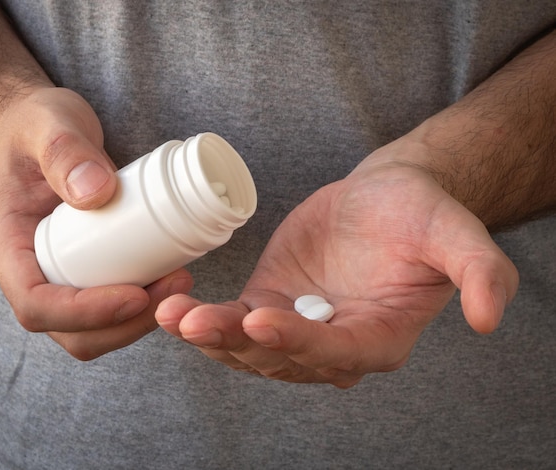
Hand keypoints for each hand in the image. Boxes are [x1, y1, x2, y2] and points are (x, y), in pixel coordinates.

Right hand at [0, 87, 192, 359]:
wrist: (40, 126)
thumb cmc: (35, 124)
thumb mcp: (46, 124)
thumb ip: (64, 151)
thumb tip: (95, 193)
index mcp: (9, 244)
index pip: (35, 304)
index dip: (84, 312)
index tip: (135, 294)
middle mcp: (32, 269)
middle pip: (71, 330)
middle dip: (124, 323)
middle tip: (173, 285)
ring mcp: (61, 271)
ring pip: (95, 327)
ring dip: (139, 318)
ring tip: (179, 279)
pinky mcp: (88, 266)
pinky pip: (111, 303)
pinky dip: (143, 302)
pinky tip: (172, 274)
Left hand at [156, 139, 517, 386]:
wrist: (383, 198)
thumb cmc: (420, 213)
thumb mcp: (458, 234)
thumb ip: (481, 272)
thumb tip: (489, 318)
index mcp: (380, 337)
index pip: (338, 352)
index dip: (300, 342)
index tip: (262, 320)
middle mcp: (335, 344)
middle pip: (282, 359)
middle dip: (238, 344)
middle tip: (194, 322)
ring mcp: (297, 327)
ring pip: (248, 348)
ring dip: (209, 337)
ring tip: (170, 315)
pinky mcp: (269, 303)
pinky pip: (231, 322)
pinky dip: (203, 318)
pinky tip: (171, 306)